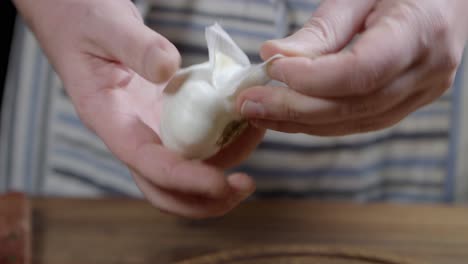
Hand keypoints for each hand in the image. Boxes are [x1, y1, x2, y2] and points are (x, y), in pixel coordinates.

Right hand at [15, 0, 261, 217]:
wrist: (77, 17)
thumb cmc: (83, 19)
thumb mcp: (106, 25)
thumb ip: (134, 45)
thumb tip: (168, 69)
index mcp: (108, 118)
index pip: (145, 162)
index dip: (183, 179)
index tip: (220, 182)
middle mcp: (130, 132)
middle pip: (164, 186)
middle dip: (205, 198)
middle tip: (245, 185)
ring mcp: (149, 125)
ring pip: (185, 165)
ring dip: (223, 166)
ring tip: (257, 137)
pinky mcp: (165, 114)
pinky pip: (196, 137)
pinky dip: (224, 136)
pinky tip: (246, 120)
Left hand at [237, 0, 467, 135]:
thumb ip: (320, 31)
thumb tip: (275, 57)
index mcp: (421, 31)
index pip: (361, 71)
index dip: (312, 78)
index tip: (272, 68)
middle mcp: (428, 71)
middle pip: (353, 105)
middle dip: (294, 108)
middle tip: (249, 103)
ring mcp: (421, 93)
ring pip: (353, 121)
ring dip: (300, 121)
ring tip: (258, 112)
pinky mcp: (406, 104)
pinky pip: (358, 121)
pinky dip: (319, 122)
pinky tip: (288, 116)